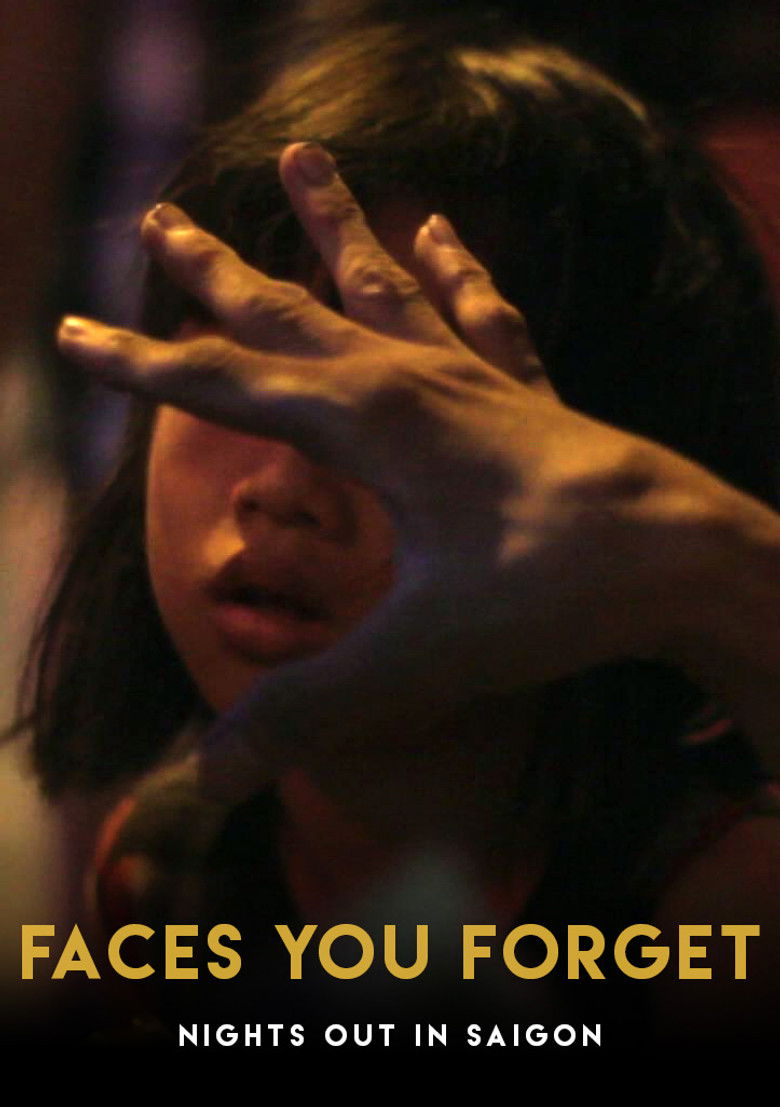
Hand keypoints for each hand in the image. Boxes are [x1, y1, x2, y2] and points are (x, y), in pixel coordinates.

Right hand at [58, 142, 779, 789]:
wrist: (681, 560)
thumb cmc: (549, 597)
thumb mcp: (412, 662)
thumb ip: (306, 711)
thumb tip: (210, 779)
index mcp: (363, 425)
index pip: (222, 385)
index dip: (140, 364)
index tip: (75, 334)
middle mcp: (409, 380)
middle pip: (287, 312)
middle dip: (216, 271)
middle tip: (163, 216)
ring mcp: (472, 378)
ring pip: (380, 284)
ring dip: (333, 227)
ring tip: (305, 157)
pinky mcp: (525, 394)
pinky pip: (479, 314)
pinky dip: (453, 271)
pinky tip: (439, 231)